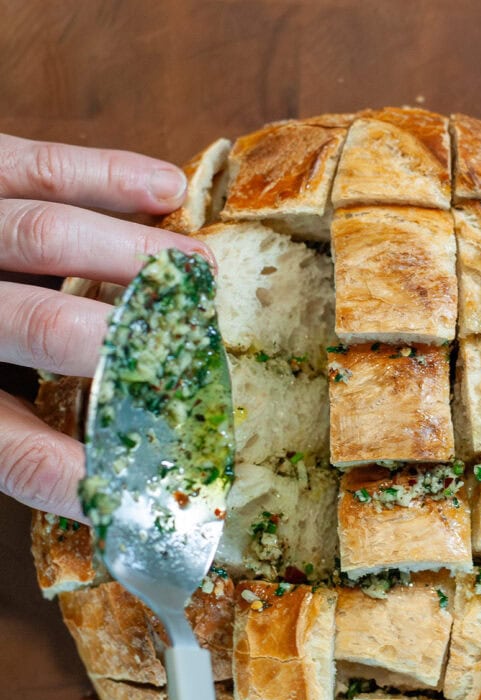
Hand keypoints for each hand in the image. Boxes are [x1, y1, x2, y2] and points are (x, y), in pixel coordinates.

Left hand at [0, 133, 213, 519]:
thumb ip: (24, 447)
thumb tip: (108, 494)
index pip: (9, 444)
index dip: (70, 470)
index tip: (141, 493)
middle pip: (39, 325)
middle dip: (126, 344)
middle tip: (196, 356)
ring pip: (45, 234)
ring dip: (136, 256)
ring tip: (202, 272)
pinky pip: (38, 166)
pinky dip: (109, 175)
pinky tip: (168, 189)